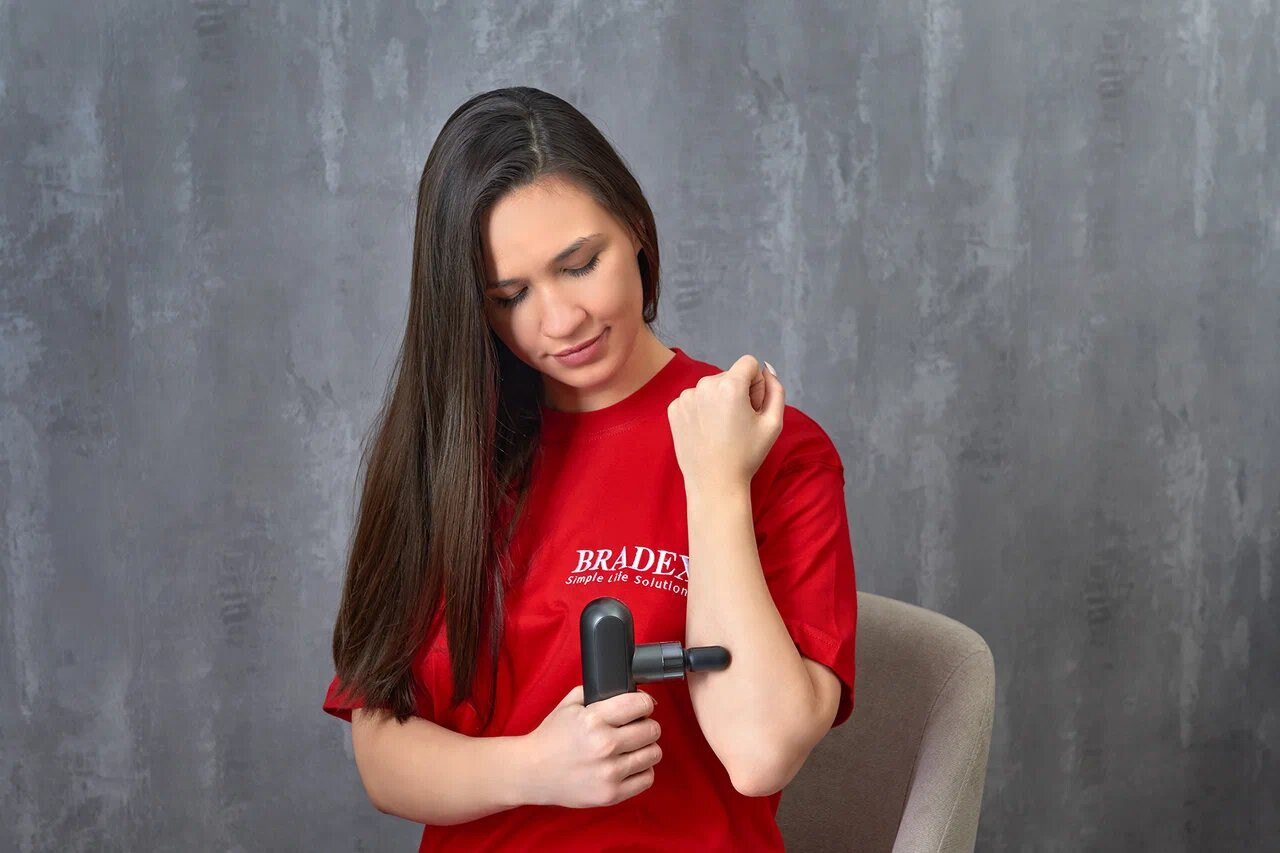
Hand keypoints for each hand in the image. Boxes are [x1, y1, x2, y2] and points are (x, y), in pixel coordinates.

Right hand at [522, 685, 662, 808]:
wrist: (532, 772)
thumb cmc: (552, 737)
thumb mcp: (569, 704)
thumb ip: (600, 692)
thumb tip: (634, 692)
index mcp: (594, 720)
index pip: (640, 704)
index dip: (644, 703)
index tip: (641, 706)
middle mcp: (604, 745)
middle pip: (652, 730)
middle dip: (646, 725)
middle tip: (636, 727)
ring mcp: (609, 772)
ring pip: (654, 753)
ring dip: (646, 748)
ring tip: (632, 747)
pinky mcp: (611, 794)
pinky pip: (647, 778)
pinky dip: (642, 770)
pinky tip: (629, 765)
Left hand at [666, 354, 784, 491]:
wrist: (714, 483)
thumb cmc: (746, 455)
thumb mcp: (773, 423)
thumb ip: (775, 389)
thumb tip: (766, 368)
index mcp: (730, 385)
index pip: (749, 363)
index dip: (756, 384)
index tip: (753, 407)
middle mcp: (704, 385)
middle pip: (729, 375)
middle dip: (738, 392)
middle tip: (739, 423)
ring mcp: (686, 397)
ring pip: (710, 387)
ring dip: (718, 400)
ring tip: (722, 429)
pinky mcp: (674, 409)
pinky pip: (694, 398)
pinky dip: (702, 410)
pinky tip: (706, 431)